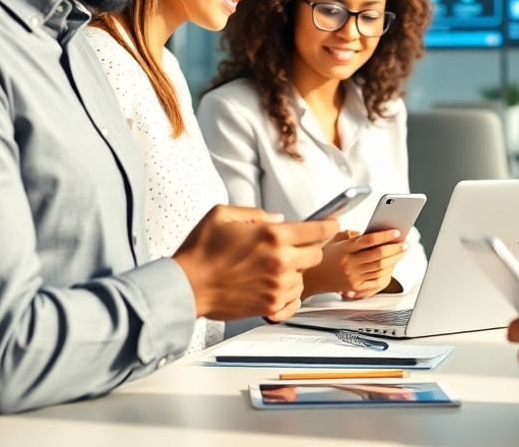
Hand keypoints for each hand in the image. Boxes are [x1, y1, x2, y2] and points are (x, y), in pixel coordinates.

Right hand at [173, 205, 338, 322]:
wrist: (186, 287)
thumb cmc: (200, 251)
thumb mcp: (223, 214)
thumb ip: (256, 213)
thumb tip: (278, 219)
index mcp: (272, 235)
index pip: (318, 230)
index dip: (329, 226)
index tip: (332, 224)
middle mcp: (280, 261)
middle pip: (316, 254)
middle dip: (308, 249)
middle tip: (290, 248)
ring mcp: (277, 285)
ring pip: (304, 277)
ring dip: (294, 272)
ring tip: (269, 268)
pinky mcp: (271, 305)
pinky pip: (295, 299)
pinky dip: (287, 292)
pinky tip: (270, 285)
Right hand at [303, 229, 406, 298]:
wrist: (311, 278)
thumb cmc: (324, 256)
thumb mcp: (334, 240)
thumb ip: (352, 234)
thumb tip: (373, 232)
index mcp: (344, 249)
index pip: (368, 241)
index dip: (385, 236)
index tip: (397, 232)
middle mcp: (349, 263)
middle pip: (378, 256)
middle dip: (395, 249)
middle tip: (405, 243)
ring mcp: (352, 276)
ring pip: (380, 268)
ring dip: (394, 260)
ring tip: (401, 252)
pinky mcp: (355, 287)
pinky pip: (376, 280)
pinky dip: (387, 272)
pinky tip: (392, 266)